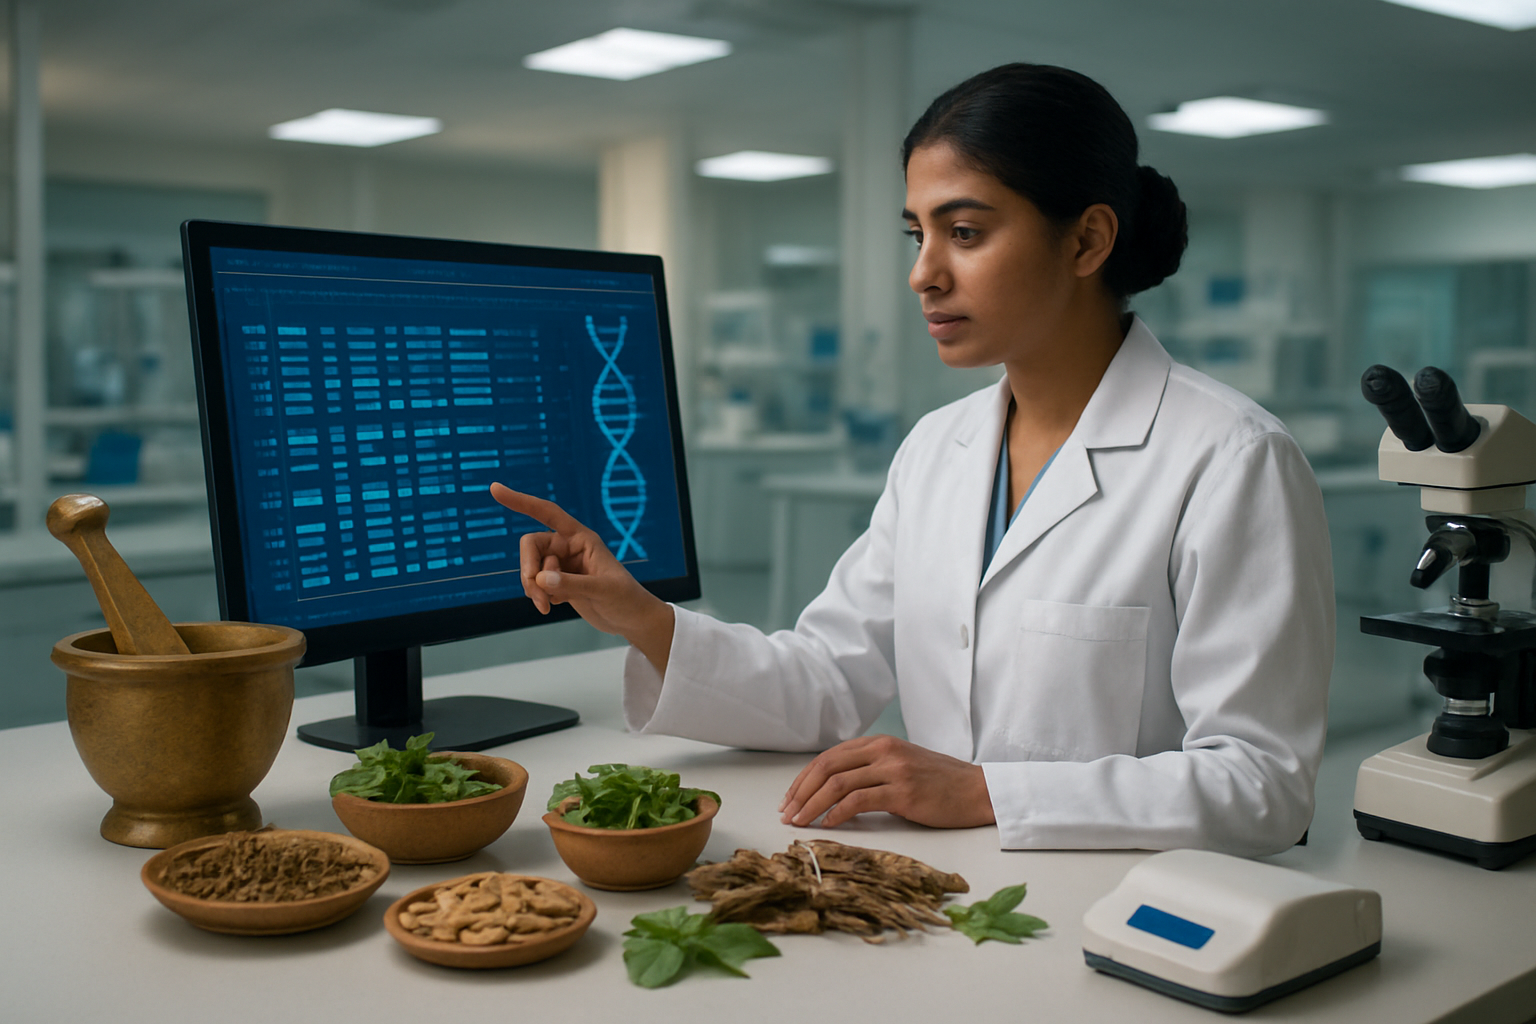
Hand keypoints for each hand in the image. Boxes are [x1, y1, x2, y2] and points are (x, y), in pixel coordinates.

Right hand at [489, 483, 674, 671]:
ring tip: (547, 606)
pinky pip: (535, 584)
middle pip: (530, 546)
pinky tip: (557, 605)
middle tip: (538, 594)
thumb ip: (572, 584)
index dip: (521, 502)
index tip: (495, 490)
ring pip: (530, 568)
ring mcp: (562, 566)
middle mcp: (568, 547)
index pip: (547, 513)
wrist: (632, 620)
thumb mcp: (603, 590)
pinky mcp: (559, 583)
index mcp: (581, 537)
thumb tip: (540, 579)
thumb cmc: (626, 599)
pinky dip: (539, 596)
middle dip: (528, 569)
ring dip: (533, 587)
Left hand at [778, 734, 995, 829]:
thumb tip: (833, 789)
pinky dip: (837, 813)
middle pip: (827, 767)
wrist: (978, 790)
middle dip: (801, 791)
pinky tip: (827, 824)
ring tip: (799, 822)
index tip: (789, 798)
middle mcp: (883, 750)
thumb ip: (871, 769)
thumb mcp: (901, 765)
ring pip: (838, 783)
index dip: (804, 778)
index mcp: (879, 742)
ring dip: (812, 804)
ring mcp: (893, 770)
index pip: (829, 756)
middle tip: (787, 813)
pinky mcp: (903, 792)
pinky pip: (859, 800)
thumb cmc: (940, 783)